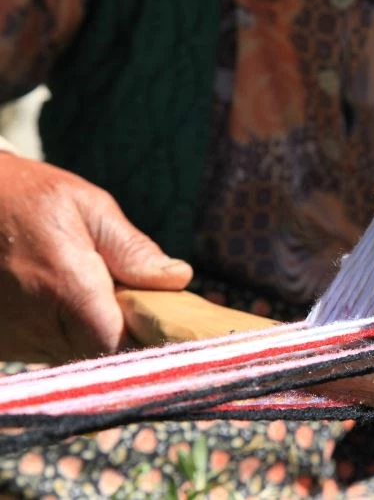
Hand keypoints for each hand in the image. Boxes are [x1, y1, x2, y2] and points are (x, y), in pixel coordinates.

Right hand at [0, 154, 192, 361]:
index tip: (158, 318)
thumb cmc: (28, 196)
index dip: (144, 337)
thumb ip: (132, 249)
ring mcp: (10, 338)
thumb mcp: (88, 207)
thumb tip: (178, 278)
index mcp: (64, 284)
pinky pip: (43, 352)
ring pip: (71, 356)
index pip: (118, 342)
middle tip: (122, 297)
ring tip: (84, 292)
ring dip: (88, 333)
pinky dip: (59, 333)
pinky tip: (54, 302)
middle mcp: (33, 321)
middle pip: (98, 354)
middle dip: (119, 333)